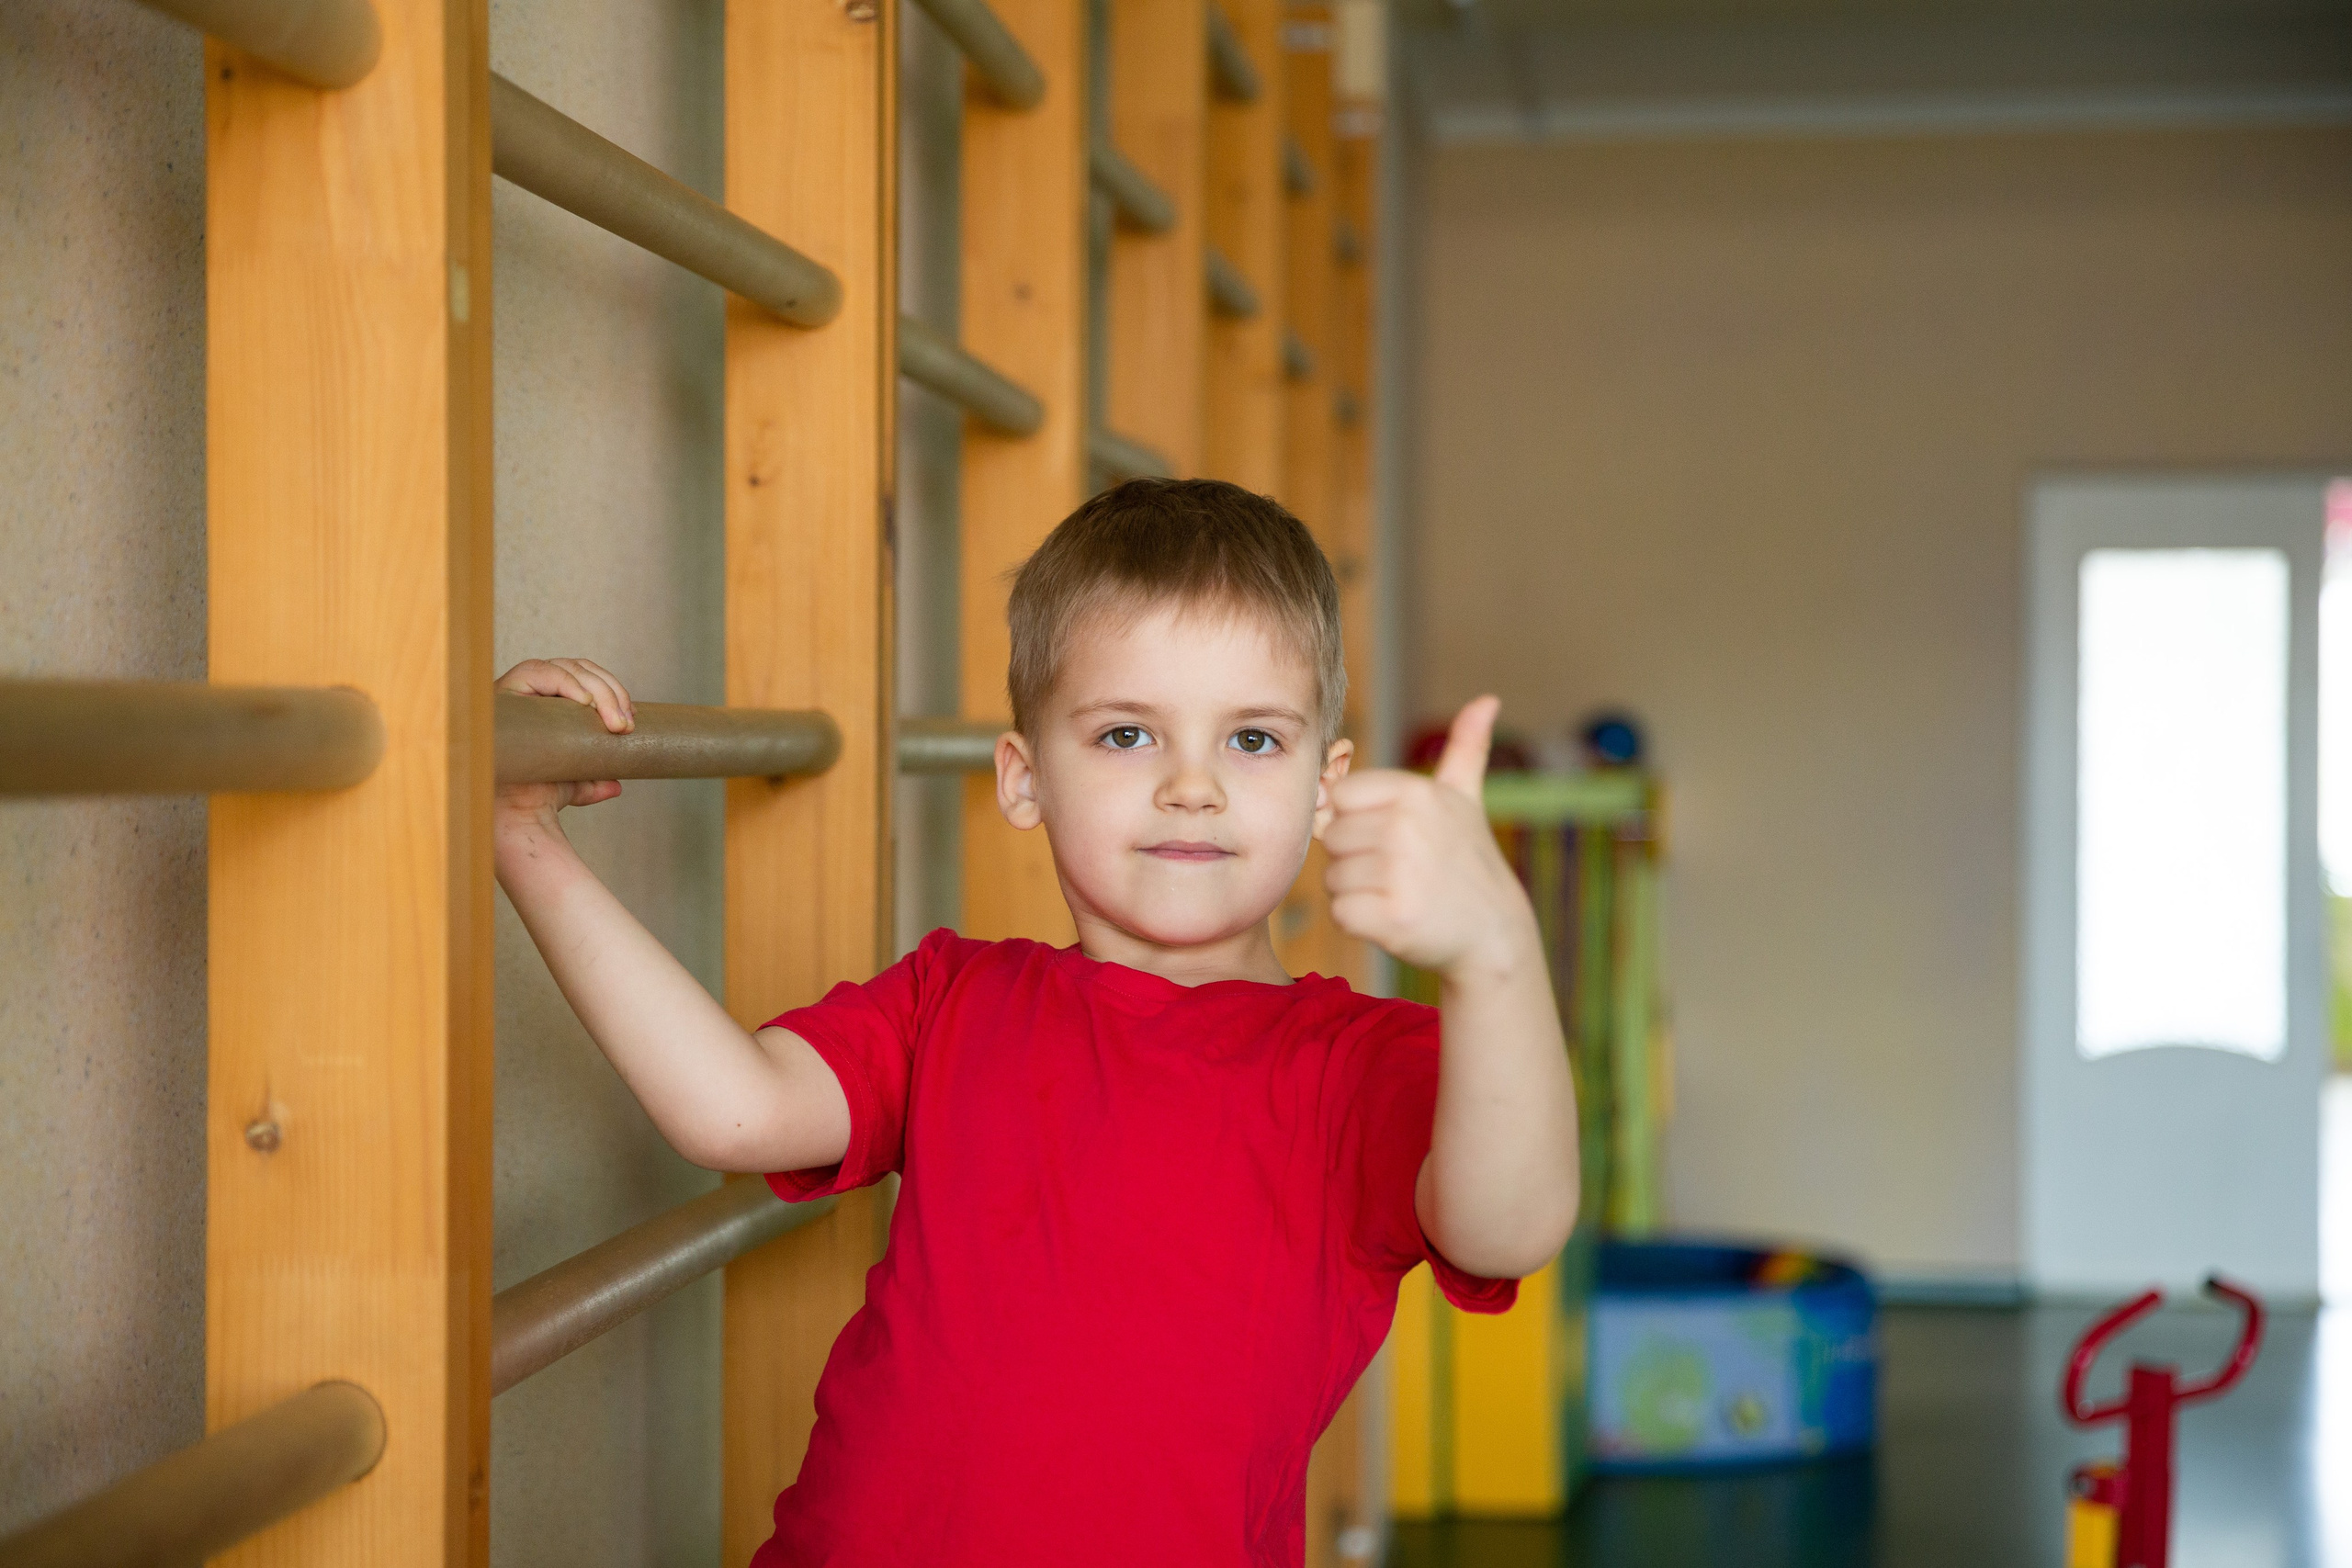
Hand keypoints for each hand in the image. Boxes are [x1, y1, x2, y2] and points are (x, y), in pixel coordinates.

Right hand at [495, 657, 634, 826]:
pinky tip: (587, 704)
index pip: (581, 674)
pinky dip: (566, 683)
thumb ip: (595, 779)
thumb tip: (615, 786)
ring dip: (598, 690)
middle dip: (610, 692)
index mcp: (544, 703)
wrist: (521, 813)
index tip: (631, 718)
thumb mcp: (577, 782)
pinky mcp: (501, 693)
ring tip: (616, 723)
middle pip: (576, 668)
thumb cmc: (542, 795)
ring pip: (562, 667)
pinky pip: (535, 672)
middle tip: (627, 725)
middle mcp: (526, 691)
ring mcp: (512, 690)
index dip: (610, 689)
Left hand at [1320, 696, 1536, 977]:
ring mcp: (1401, 874)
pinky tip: (1393, 918)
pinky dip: (1359, 922)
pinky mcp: (1393, 918)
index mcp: (1415, 793)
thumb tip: (1488, 700)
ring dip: (1357, 891)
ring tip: (1399, 893)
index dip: (1358, 820)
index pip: (1341, 796)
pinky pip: (1340, 913)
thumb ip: (1466, 748)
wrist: (1494, 934)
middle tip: (1399, 871)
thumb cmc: (1467, 862)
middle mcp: (1407, 828)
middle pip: (1332, 837)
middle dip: (1355, 858)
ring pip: (1332, 877)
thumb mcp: (1466, 799)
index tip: (1393, 837)